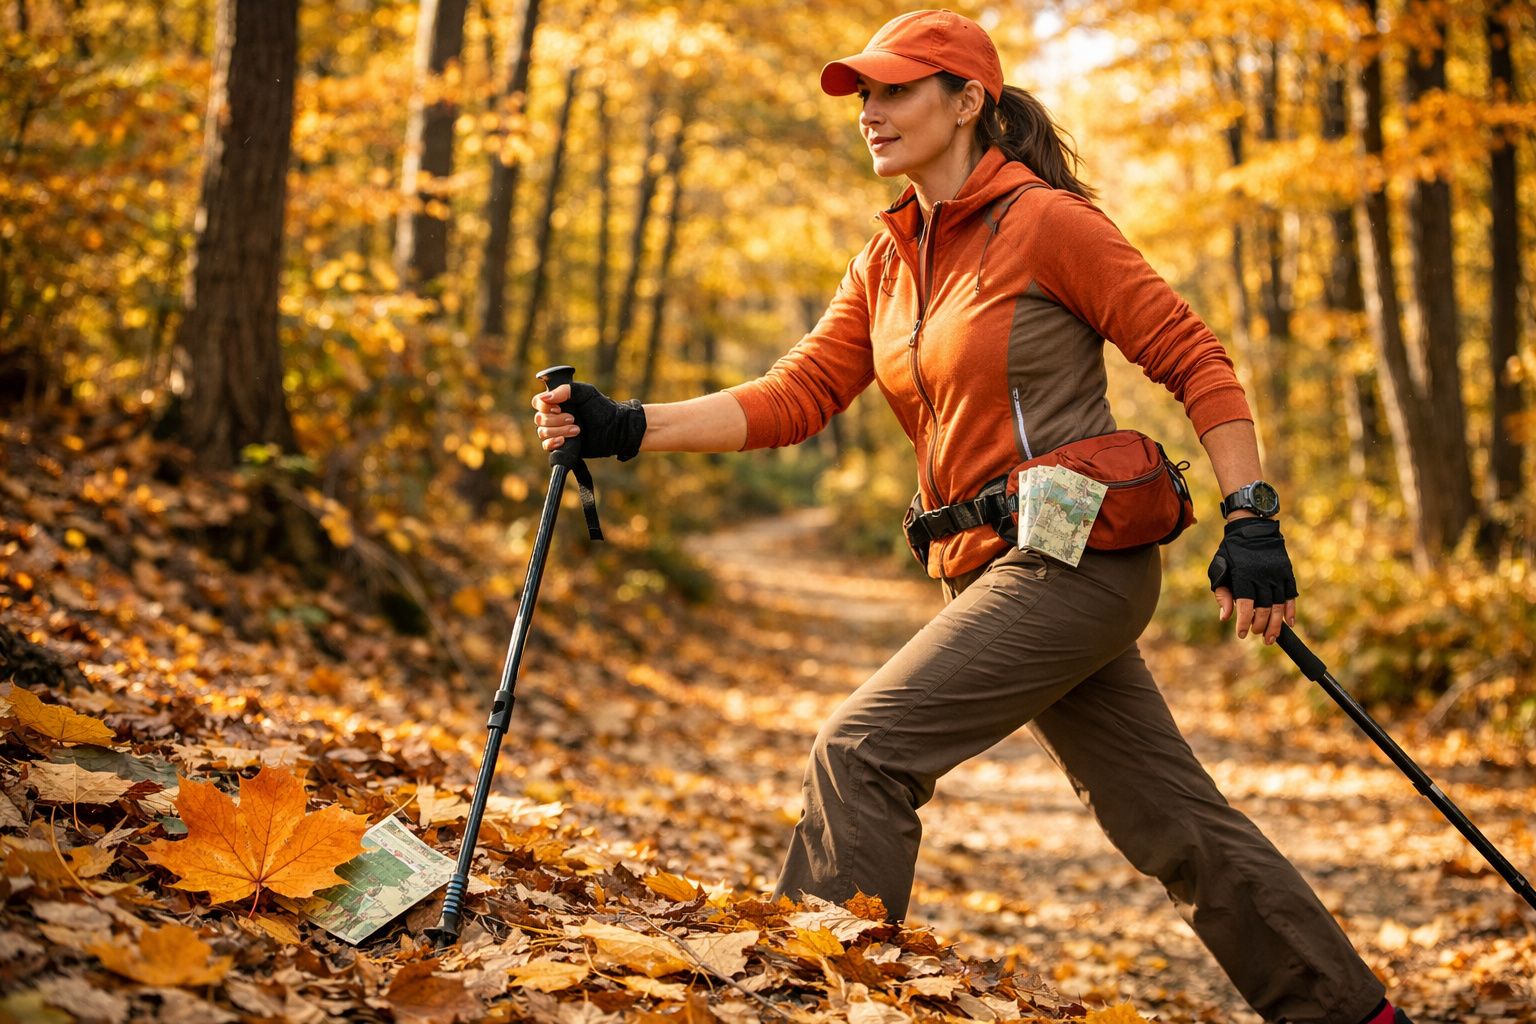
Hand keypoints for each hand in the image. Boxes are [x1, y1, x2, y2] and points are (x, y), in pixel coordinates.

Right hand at [531, 382, 645, 459]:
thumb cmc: (602, 408)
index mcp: (558, 401)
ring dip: (558, 431)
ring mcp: (557, 431)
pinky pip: (547, 446)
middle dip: (555, 420)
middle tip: (574, 419)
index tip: (559, 407)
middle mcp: (554, 416)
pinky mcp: (562, 445)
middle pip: (539, 419)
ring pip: (543, 432)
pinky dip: (553, 443)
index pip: (538, 402)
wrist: (615, 429)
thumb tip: (546, 398)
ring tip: (577, 430)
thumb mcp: (585, 392)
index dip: (544, 406)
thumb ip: (565, 390)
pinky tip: (563, 441)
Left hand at [1208, 517, 1297, 644]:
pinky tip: (1290, 623)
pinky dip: (1291, 610)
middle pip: (1264, 609)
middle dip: (1260, 626)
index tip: (1242, 635)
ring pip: (1279, 605)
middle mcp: (1261, 576)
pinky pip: (1291, 595)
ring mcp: (1276, 574)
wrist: (1252, 527)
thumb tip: (1225, 618)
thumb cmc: (1231, 552)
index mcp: (1243, 576)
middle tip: (1258, 635)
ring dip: (1276, 625)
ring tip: (1271, 638)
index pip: (1244, 606)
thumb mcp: (1220, 568)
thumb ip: (1222, 594)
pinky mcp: (1287, 572)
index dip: (1244, 622)